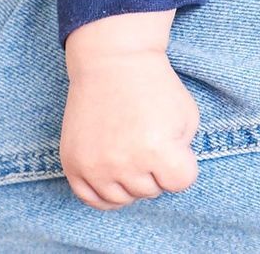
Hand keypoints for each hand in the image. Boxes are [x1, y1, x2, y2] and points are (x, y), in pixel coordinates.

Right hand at [61, 15, 199, 209]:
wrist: (111, 59)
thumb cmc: (153, 86)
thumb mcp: (186, 116)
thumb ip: (184, 155)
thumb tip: (164, 181)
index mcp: (158, 150)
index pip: (181, 182)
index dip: (181, 160)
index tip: (172, 138)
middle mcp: (125, 163)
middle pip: (152, 191)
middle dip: (155, 167)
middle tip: (145, 135)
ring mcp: (95, 165)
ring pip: (123, 199)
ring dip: (131, 180)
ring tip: (129, 149)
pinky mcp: (73, 163)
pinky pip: (89, 199)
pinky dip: (103, 192)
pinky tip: (110, 173)